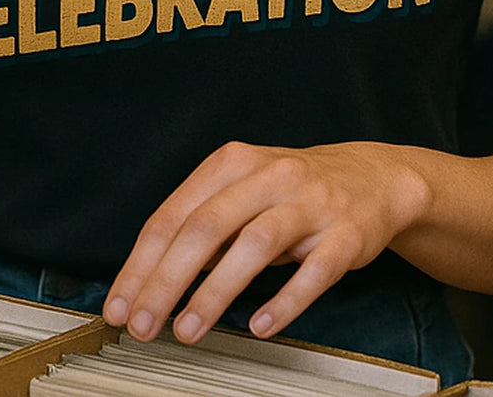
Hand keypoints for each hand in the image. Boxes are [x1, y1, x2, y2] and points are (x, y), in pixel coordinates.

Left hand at [103, 140, 430, 344]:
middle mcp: (269, 176)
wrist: (373, 177)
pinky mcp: (345, 235)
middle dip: (166, 280)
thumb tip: (151, 275)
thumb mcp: (243, 191)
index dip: (141, 264)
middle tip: (143, 324)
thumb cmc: (294, 190)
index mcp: (233, 163)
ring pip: (253, 245)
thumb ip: (203, 225)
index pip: (174, 215)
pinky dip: (284, 300)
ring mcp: (309, 204)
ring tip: (187, 330)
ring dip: (214, 293)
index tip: (120, 305)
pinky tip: (258, 325)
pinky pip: (313, 272)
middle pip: (205, 228)